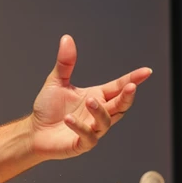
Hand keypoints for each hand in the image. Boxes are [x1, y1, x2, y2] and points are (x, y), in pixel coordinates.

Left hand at [30, 35, 150, 159]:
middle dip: (127, 97)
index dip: (133, 79)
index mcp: (97, 96)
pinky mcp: (81, 144)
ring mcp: (92, 129)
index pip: (118, 87)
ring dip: (100, 111)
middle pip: (120, 106)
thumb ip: (65, 63)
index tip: (146, 71)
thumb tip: (67, 38)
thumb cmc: (47, 108)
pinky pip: (87, 136)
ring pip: (106, 121)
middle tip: (131, 87)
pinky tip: (68, 119)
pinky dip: (79, 127)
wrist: (34, 132)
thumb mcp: (56, 82)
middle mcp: (98, 113)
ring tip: (90, 100)